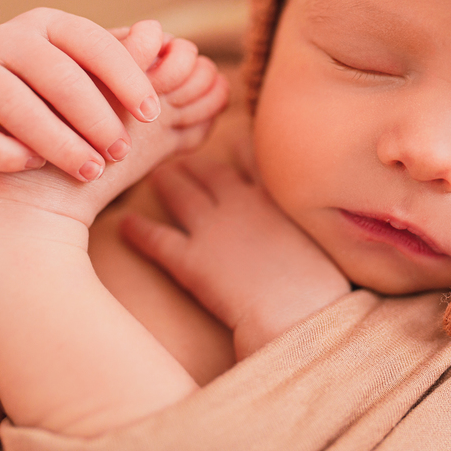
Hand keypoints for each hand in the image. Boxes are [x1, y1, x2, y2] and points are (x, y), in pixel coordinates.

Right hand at [0, 8, 222, 181]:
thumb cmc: (61, 124)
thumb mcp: (103, 100)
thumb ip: (146, 83)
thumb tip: (203, 69)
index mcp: (54, 26)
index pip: (96, 43)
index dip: (126, 77)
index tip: (154, 114)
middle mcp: (9, 36)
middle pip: (57, 72)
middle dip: (93, 114)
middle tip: (121, 152)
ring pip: (13, 99)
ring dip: (54, 137)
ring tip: (88, 169)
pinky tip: (27, 166)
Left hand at [120, 157, 350, 359]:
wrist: (299, 311)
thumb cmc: (320, 286)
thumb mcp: (326, 242)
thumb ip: (310, 223)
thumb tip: (309, 223)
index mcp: (273, 198)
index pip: (251, 160)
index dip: (237, 149)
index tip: (228, 139)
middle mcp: (239, 204)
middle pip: (209, 171)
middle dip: (193, 162)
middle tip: (178, 155)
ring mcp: (212, 229)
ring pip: (179, 194)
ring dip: (165, 183)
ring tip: (152, 176)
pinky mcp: (190, 259)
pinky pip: (157, 239)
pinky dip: (138, 231)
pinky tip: (124, 225)